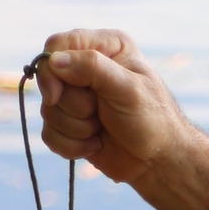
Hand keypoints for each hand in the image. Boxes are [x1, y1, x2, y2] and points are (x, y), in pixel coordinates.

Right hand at [36, 30, 208, 209]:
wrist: (160, 164)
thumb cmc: (153, 121)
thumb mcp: (128, 88)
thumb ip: (92, 68)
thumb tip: (53, 61)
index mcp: (104, 47)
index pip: (58, 45)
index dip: (51, 70)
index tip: (56, 95)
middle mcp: (87, 69)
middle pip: (50, 81)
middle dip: (74, 106)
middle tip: (100, 115)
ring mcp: (77, 99)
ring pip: (48, 111)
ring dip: (76, 129)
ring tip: (101, 131)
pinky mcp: (72, 127)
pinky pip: (50, 135)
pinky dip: (71, 146)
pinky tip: (95, 145)